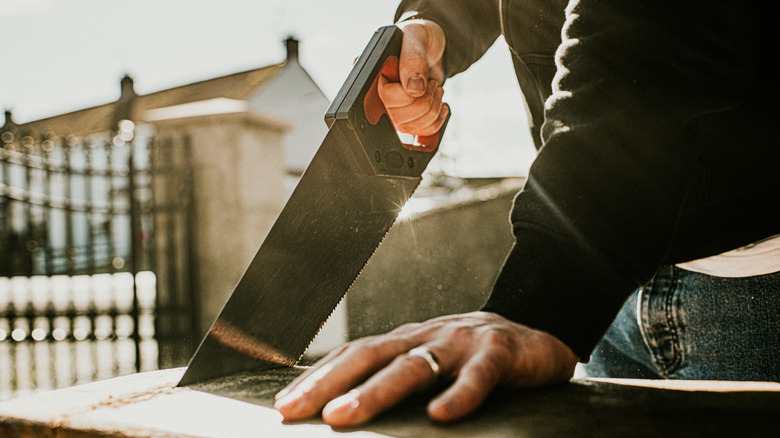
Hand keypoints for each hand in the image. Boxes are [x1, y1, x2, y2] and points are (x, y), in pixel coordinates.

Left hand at [274, 311, 578, 426]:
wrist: (533, 332)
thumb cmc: (468, 355)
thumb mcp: (426, 362)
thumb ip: (391, 378)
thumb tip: (341, 407)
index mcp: (403, 341)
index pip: (351, 355)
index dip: (316, 377)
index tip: (283, 405)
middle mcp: (424, 337)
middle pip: (369, 357)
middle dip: (328, 383)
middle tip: (294, 410)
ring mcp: (459, 342)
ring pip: (412, 366)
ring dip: (374, 391)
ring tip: (343, 415)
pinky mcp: (497, 352)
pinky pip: (477, 376)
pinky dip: (459, 395)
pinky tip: (441, 416)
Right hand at [379, 19, 448, 136]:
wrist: (431, 45)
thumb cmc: (419, 37)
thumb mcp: (416, 37)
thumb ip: (412, 59)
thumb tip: (414, 89)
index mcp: (372, 74)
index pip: (386, 98)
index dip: (408, 91)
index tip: (420, 77)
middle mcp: (377, 95)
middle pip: (399, 119)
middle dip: (424, 101)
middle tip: (430, 82)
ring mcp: (391, 109)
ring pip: (410, 128)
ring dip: (432, 109)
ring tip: (434, 89)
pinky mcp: (407, 117)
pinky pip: (421, 132)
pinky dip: (436, 120)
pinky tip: (438, 103)